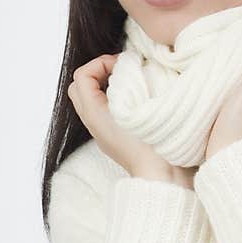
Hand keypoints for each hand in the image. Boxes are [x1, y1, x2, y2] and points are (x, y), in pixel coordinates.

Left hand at [67, 53, 197, 188]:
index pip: (82, 76)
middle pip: (80, 86)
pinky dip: (113, 99)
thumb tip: (130, 64)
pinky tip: (136, 100)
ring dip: (106, 86)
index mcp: (94, 113)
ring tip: (131, 83)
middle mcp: (93, 122)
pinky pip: (102, 110)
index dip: (102, 63)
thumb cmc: (153, 143)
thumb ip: (129, 80)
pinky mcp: (113, 138)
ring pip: (90, 98)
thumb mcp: (140, 105)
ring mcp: (102, 132)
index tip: (125, 66)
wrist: (161, 178)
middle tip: (124, 71)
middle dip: (99, 72)